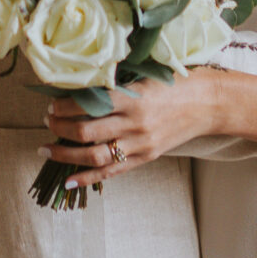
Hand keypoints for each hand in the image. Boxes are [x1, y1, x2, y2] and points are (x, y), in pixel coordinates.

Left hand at [40, 73, 219, 187]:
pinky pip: (111, 172)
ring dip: (65, 154)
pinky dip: (87, 179)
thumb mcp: (146, 76)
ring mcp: (140, 144)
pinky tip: (68, 180)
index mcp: (134, 98)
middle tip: (48, 120)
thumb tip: (81, 90)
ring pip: (94, 156)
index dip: (65, 106)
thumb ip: (117, 85)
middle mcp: (135, 124)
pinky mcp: (146, 158)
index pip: (88, 105)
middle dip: (60, 127)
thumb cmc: (177, 83)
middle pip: (87, 132)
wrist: (208, 104)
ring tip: (47, 148)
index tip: (52, 104)